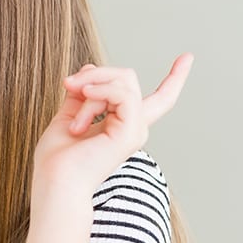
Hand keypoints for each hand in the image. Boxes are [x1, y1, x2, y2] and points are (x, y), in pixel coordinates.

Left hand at [32, 53, 192, 192]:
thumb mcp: (67, 117)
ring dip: (91, 86)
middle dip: (95, 75)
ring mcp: (135, 131)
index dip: (175, 78)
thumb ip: (81, 95)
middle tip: (67, 85)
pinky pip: (123, 94)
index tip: (187, 57)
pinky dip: (99, 91)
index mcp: (123, 126)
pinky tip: (82, 98)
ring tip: (72, 112)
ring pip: (124, 82)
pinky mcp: (130, 133)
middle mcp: (134, 128)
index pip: (159, 99)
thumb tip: (90, 68)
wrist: (55, 185)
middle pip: (127, 79)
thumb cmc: (56, 161)